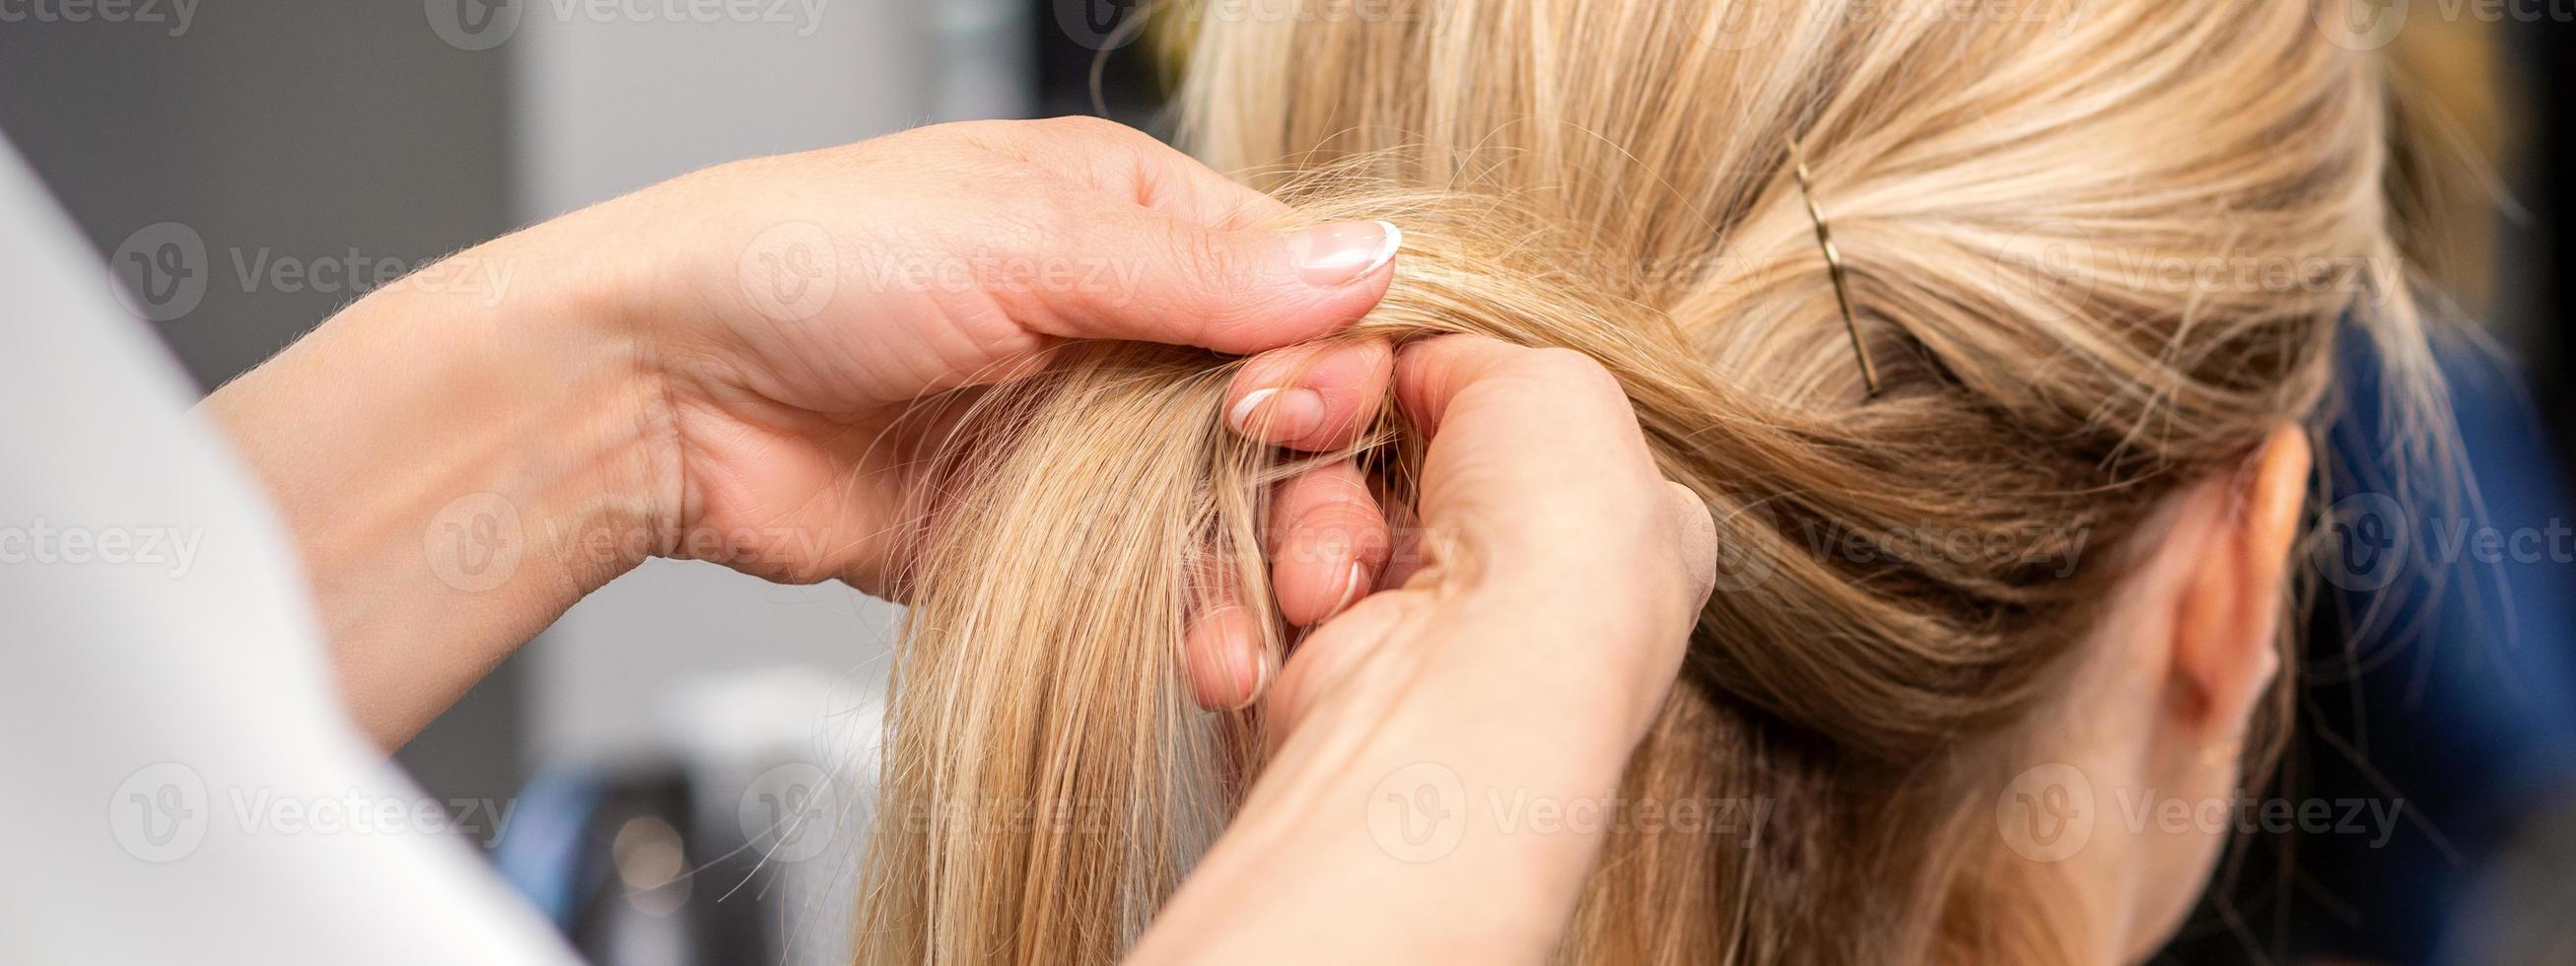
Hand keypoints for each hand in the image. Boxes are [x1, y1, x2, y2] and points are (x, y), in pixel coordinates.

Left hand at [538, 115, 1402, 591]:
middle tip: (1324, 562)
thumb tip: (1371, 259)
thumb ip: (1200, 274)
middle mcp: (1130, 325)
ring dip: (1266, 569)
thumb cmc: (810, 259)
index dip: (1336, 364)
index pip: (1302, 294)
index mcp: (1143, 219)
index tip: (1311, 422)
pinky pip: (1152, 582)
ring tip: (1273, 625)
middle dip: (1319, 491)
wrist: (661, 390)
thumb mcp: (1024, 240)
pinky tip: (1212, 654)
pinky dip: (1192, 619)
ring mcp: (1090, 439)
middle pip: (1287, 416)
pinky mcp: (1045, 536)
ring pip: (1229, 510)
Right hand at [1135, 336, 1718, 963]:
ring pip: (1306, 521)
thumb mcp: (1552, 381)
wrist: (1462, 696)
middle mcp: (1526, 583)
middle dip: (1326, 444)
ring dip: (1295, 531)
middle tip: (1298, 428)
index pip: (1488, 413)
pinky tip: (1261, 642)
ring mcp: (1429, 640)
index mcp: (1608, 514)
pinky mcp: (1334, 684)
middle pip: (1377, 457)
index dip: (1412, 382)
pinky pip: (1249, 601)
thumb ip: (1473, 354)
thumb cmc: (1545, 537)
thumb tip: (1409, 365)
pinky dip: (1239, 608)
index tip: (1363, 366)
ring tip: (1319, 583)